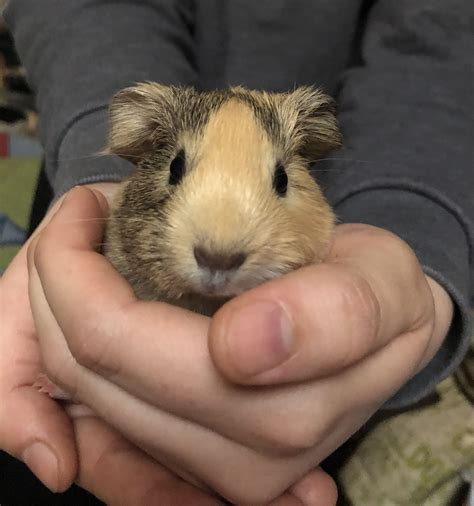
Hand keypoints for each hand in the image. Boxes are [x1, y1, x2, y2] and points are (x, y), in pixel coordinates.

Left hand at [27, 187, 452, 502]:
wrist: (382, 335)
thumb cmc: (378, 291)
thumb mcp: (383, 282)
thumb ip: (338, 316)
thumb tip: (244, 349)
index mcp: (286, 409)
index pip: (124, 344)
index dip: (76, 268)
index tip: (91, 204)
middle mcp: (242, 461)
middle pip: (89, 370)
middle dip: (56, 281)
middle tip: (81, 219)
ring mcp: (210, 472)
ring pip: (78, 395)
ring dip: (57, 313)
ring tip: (86, 251)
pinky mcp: (190, 468)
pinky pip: (95, 418)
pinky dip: (69, 358)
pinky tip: (94, 304)